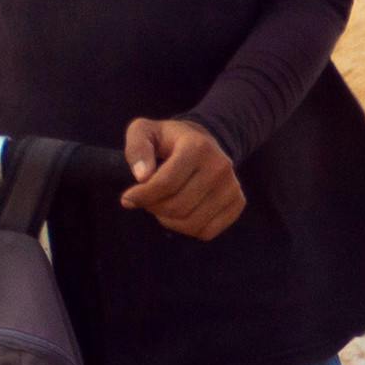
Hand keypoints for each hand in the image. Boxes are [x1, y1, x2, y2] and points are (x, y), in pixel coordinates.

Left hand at [122, 117, 246, 239]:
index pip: (165, 183)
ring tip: (163, 203)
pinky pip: (206, 232)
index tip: (127, 198)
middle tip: (147, 198)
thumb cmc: (168, 141)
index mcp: (197, 146)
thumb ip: (137, 147)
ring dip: (168, 219)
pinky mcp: (237, 203)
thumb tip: (142, 175)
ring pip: (190, 223)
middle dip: (153, 207)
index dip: (141, 196)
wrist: (203, 143)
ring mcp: (232, 186)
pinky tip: (182, 211)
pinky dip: (187, 228)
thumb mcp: (144, 132)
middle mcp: (220, 166)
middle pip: (176, 206)